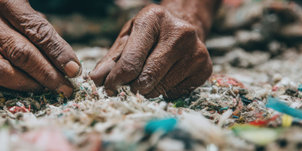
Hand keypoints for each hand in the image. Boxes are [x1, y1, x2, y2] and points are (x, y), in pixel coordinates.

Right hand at [0, 0, 80, 96]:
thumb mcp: (33, 16)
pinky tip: (28, 87)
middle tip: (65, 87)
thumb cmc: (15, 16)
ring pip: (1, 71)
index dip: (57, 53)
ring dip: (29, 84)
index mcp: (3, 0)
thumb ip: (50, 38)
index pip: (35, 31)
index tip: (74, 70)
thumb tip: (70, 69)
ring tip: (47, 88)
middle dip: (47, 74)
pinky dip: (13, 87)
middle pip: (19, 53)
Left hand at [90, 4, 211, 98]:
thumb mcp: (127, 39)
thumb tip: (96, 80)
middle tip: (129, 85)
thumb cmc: (149, 35)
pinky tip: (166, 76)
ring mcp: (196, 50)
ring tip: (148, 78)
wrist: (183, 29)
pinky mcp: (205, 67)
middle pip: (146, 77)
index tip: (109, 88)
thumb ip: (110, 60)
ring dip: (147, 90)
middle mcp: (179, 32)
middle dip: (132, 86)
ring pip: (160, 87)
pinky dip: (165, 90)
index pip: (131, 61)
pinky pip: (175, 92)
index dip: (116, 79)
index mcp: (153, 19)